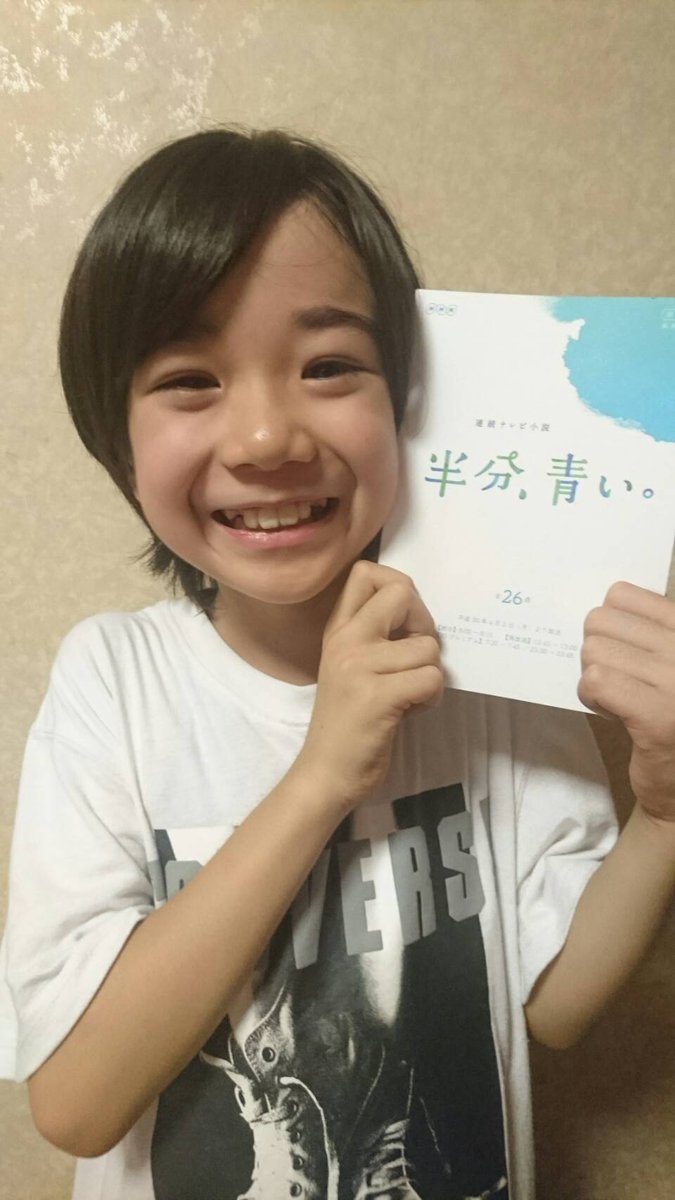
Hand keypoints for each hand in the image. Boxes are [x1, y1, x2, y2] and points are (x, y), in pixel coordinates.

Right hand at [297, 560, 443, 812]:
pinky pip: (431, 679)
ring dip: (430, 675)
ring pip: (428, 647)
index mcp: (339, 630)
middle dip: (424, 624)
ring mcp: (360, 666)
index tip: (404, 623)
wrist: (326, 773)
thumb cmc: (348, 722)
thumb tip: (418, 615)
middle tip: (415, 658)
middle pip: (401, 592)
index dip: (400, 589)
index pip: (366, 573)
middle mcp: (346, 640)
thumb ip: (376, 637)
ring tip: (408, 696)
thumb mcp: (351, 667)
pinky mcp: (378, 696)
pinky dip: (431, 698)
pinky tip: (410, 711)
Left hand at [579, 581, 674, 821]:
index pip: (621, 595)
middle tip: (619, 680)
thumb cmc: (668, 710)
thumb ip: (640, 631)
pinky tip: (611, 711)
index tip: (625, 652)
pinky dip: (591, 696)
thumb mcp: (663, 660)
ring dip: (593, 677)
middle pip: (600, 620)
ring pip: (593, 651)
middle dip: (597, 651)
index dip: (608, 624)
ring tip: (619, 698)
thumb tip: (590, 608)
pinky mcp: (658, 718)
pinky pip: (595, 682)